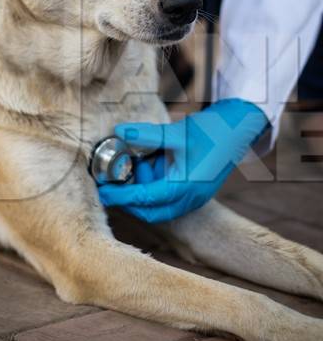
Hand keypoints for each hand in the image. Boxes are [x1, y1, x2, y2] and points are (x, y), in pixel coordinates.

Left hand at [99, 99, 267, 222]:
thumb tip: (118, 132)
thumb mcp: (176, 133)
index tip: (102, 191)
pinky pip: (168, 197)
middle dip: (130, 198)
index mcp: (185, 188)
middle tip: (113, 181)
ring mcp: (194, 197)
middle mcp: (190, 199)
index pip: (145, 199)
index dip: (121, 196)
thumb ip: (146, 135)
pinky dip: (155, 186)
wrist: (238, 129)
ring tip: (139, 163)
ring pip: (159, 206)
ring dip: (143, 190)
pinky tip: (153, 163)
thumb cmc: (210, 131)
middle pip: (151, 211)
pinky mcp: (195, 191)